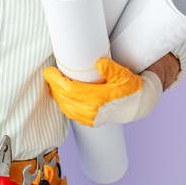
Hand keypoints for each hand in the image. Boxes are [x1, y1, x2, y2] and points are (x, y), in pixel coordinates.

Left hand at [42, 57, 161, 126]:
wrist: (136, 105)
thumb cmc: (129, 89)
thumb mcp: (123, 75)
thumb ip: (111, 68)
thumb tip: (99, 62)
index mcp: (97, 100)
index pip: (69, 89)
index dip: (56, 80)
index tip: (49, 71)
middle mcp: (90, 112)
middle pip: (63, 98)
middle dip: (54, 85)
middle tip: (51, 73)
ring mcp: (89, 119)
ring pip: (64, 106)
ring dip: (57, 93)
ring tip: (55, 81)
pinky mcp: (88, 121)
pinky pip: (70, 112)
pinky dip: (63, 102)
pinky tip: (62, 93)